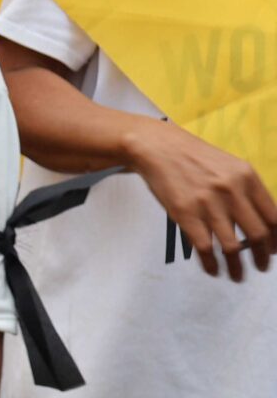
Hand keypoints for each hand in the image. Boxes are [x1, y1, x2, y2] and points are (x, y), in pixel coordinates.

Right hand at [125, 118, 276, 280]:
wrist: (156, 146)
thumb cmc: (194, 157)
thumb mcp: (229, 166)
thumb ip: (247, 191)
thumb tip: (263, 224)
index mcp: (247, 177)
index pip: (274, 218)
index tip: (274, 251)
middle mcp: (231, 191)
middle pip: (257, 235)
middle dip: (262, 258)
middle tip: (261, 267)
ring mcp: (207, 203)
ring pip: (233, 247)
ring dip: (237, 268)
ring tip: (237, 276)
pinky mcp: (185, 213)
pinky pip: (205, 248)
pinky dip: (211, 265)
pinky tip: (213, 270)